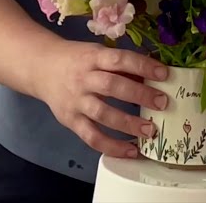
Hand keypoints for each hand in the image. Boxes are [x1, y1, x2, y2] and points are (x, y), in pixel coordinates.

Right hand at [33, 40, 170, 157]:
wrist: (41, 67)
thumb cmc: (77, 60)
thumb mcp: (97, 54)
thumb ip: (121, 65)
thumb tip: (154, 75)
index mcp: (93, 58)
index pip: (119, 59)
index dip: (142, 66)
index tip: (164, 74)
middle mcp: (84, 79)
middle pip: (112, 87)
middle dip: (139, 95)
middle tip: (162, 103)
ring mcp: (76, 101)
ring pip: (102, 114)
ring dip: (128, 124)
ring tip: (150, 131)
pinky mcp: (71, 121)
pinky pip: (92, 137)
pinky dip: (112, 146)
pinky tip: (131, 151)